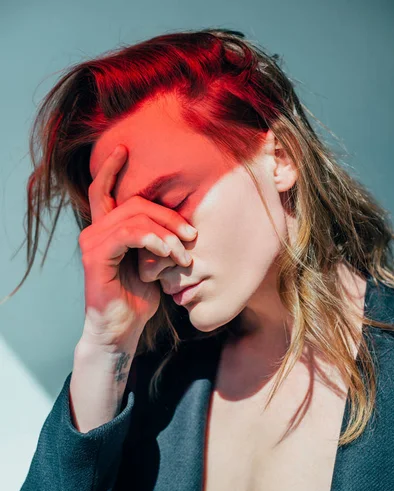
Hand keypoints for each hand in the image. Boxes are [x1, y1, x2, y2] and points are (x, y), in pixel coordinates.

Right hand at [78, 144, 197, 351]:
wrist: (121, 330)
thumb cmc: (138, 298)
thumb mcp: (152, 262)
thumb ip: (155, 239)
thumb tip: (180, 224)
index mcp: (106, 230)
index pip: (104, 190)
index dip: (111, 167)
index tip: (124, 148)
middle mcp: (94, 231)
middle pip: (133, 202)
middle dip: (168, 216)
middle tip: (192, 235)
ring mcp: (93, 243)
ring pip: (134, 217)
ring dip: (166, 233)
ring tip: (183, 254)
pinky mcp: (96, 258)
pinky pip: (128, 235)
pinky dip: (152, 240)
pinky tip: (167, 253)